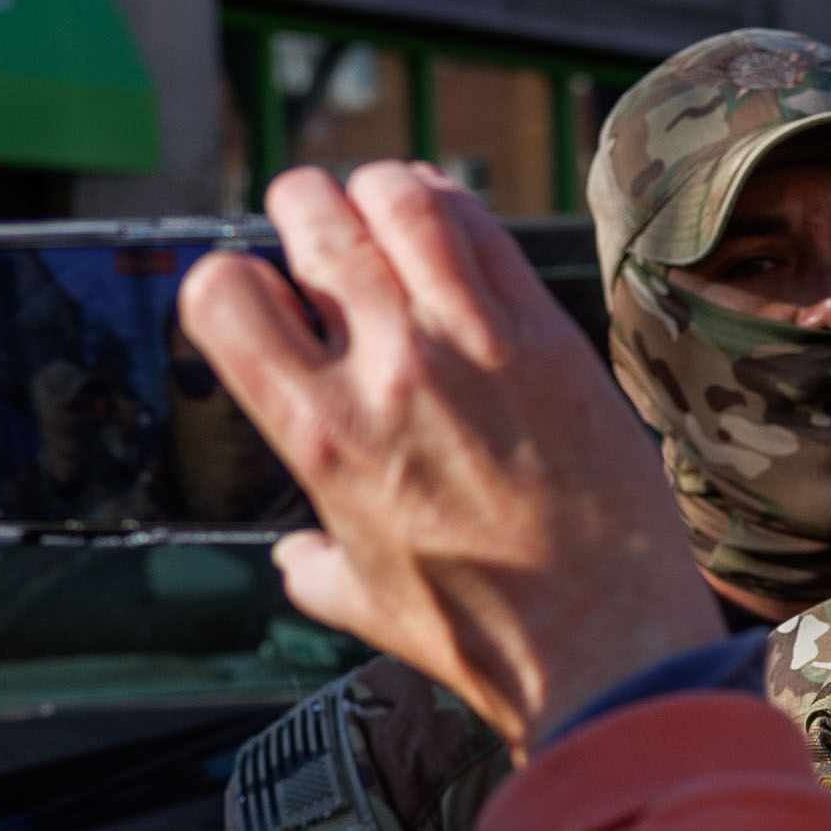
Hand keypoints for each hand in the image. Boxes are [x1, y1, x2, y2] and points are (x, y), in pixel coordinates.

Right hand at [183, 162, 720, 750]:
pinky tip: (448, 219)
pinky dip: (452, 205)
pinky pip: (485, 230)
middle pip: (314, 221)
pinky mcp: (548, 332)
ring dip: (376, 189)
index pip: (223, 294)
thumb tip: (296, 557)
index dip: (226, 280)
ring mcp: (474, 341)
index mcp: (321, 436)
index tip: (254, 295)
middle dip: (300, 210)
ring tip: (377, 203)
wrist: (607, 641)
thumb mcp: (364, 605)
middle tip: (313, 224)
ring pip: (401, 199)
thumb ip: (314, 566)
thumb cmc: (488, 635)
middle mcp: (388, 370)